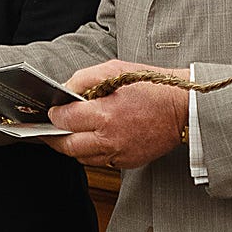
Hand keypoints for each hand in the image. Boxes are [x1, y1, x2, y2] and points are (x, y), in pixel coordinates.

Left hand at [43, 59, 188, 169]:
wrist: (183, 108)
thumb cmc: (150, 87)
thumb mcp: (112, 70)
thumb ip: (83, 79)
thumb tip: (64, 89)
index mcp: (105, 115)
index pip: (65, 120)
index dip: (54, 115)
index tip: (51, 111)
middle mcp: (110, 139)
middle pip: (68, 146)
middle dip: (54, 137)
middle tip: (49, 129)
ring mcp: (119, 154)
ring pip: (82, 158)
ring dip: (72, 146)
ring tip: (70, 133)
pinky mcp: (128, 162)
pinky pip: (100, 162)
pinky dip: (92, 152)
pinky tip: (92, 138)